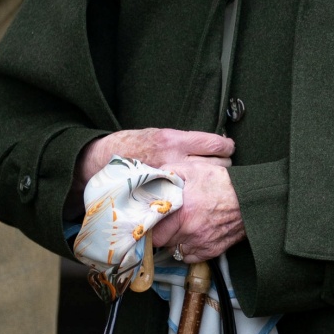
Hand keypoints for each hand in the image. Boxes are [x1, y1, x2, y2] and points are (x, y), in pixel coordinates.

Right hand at [76, 128, 233, 191]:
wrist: (104, 162)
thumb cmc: (133, 146)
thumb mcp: (159, 136)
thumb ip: (183, 143)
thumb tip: (212, 146)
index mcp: (174, 141)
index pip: (215, 144)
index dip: (226, 147)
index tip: (228, 149)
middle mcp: (174, 160)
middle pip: (217, 165)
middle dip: (223, 166)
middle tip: (222, 168)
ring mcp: (170, 180)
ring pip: (208, 182)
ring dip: (213, 182)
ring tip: (212, 182)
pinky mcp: (164, 195)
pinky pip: (192, 197)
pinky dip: (198, 195)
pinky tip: (199, 195)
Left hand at [150, 155, 244, 262]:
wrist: (250, 199)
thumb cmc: (222, 183)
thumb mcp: (194, 170)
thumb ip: (170, 172)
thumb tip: (153, 177)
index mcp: (183, 212)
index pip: (154, 232)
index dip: (149, 227)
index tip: (150, 220)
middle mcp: (190, 231)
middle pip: (162, 242)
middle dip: (160, 233)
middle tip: (163, 223)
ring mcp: (201, 243)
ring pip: (174, 250)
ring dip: (172, 242)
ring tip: (176, 229)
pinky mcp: (211, 251)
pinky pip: (189, 257)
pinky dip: (186, 249)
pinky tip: (189, 237)